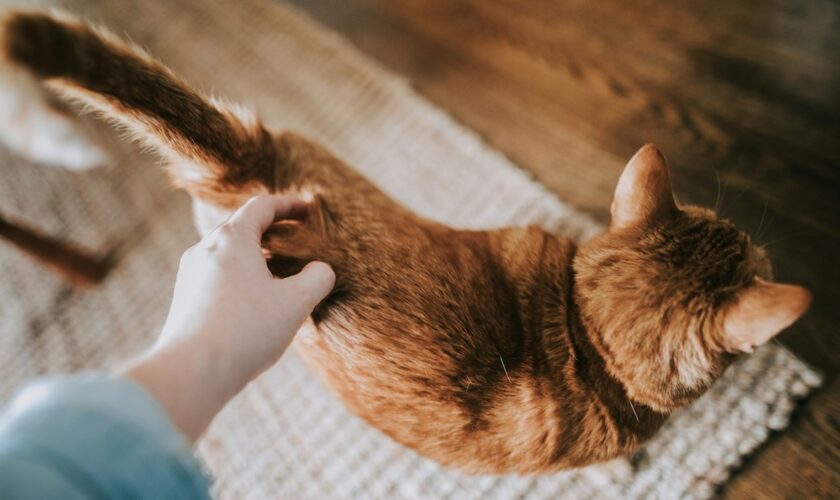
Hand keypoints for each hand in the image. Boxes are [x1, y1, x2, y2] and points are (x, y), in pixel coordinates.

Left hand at [159, 195, 334, 369]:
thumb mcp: (295, 302)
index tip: (307, 209)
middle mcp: (205, 249)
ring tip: (278, 274)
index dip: (288, 204)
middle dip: (271, 230)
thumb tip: (322, 270)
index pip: (262, 207)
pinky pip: (217, 278)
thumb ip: (317, 279)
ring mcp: (191, 275)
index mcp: (232, 239)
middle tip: (296, 239)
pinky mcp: (185, 301)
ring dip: (255, 257)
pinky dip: (240, 278)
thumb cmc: (246, 331)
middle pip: (241, 228)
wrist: (192, 371)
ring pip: (227, 255)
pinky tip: (255, 303)